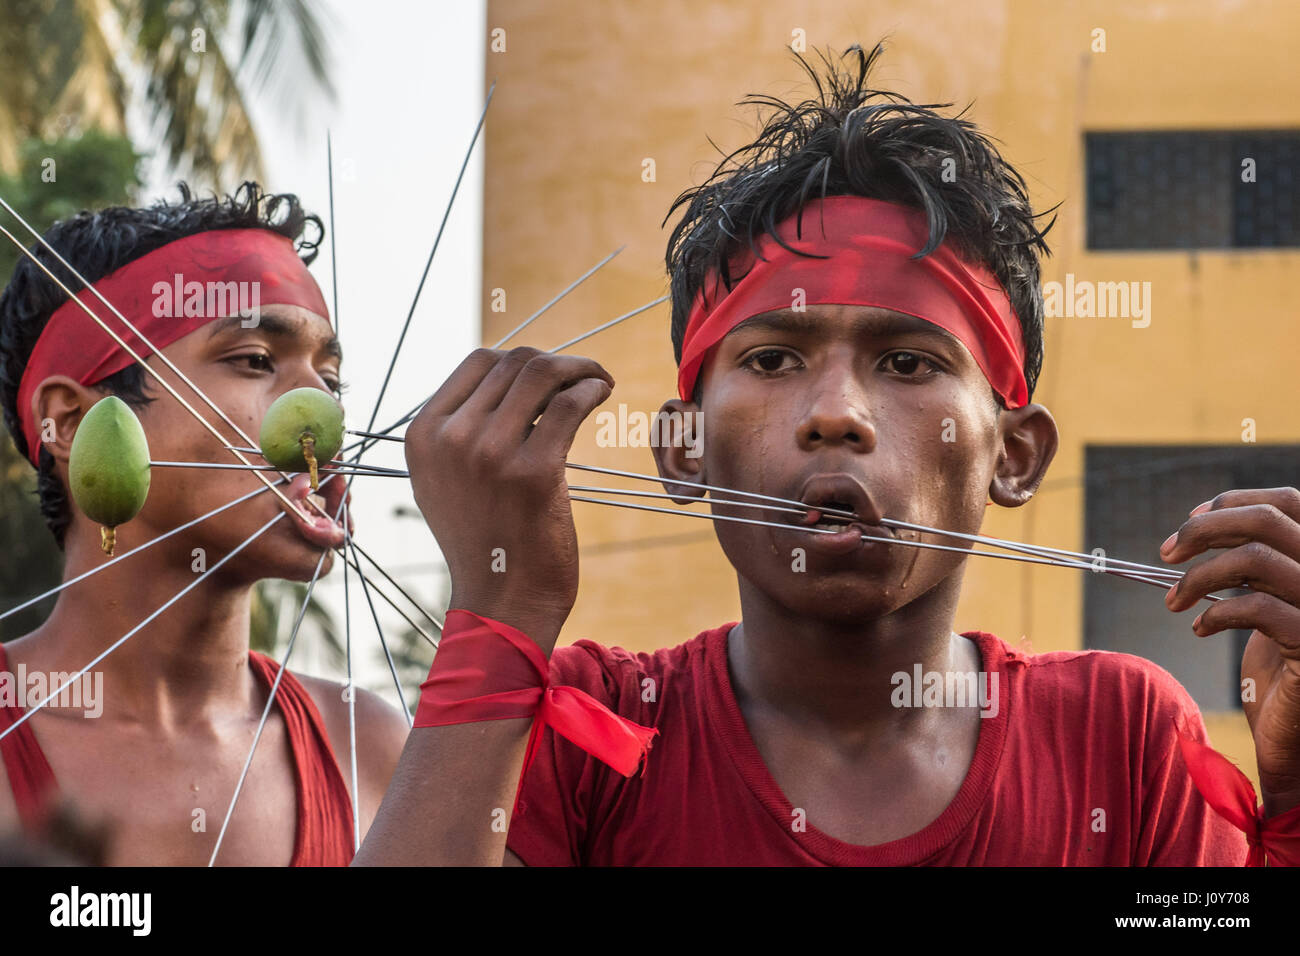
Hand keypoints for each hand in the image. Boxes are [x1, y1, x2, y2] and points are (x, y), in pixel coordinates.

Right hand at [404, 347, 613, 650]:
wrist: (501, 603)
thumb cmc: (485, 543)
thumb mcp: (445, 482)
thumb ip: (461, 432)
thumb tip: (507, 379)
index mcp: (423, 436)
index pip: (477, 362)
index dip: (520, 359)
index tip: (548, 374)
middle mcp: (450, 439)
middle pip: (513, 363)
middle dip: (555, 362)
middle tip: (582, 375)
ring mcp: (489, 454)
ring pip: (542, 374)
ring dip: (578, 368)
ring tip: (598, 379)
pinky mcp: (533, 472)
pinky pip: (569, 405)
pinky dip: (592, 388)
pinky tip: (603, 393)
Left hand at [1161, 487, 1299, 814]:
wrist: (1297, 740)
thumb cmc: (1281, 670)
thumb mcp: (1269, 600)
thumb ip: (1255, 560)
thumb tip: (1202, 520)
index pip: (1289, 501)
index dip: (1234, 502)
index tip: (1189, 520)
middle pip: (1269, 520)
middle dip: (1205, 529)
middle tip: (1165, 554)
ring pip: (1256, 559)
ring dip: (1199, 576)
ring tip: (1173, 601)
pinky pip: (1257, 607)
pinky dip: (1216, 612)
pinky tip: (1199, 629)